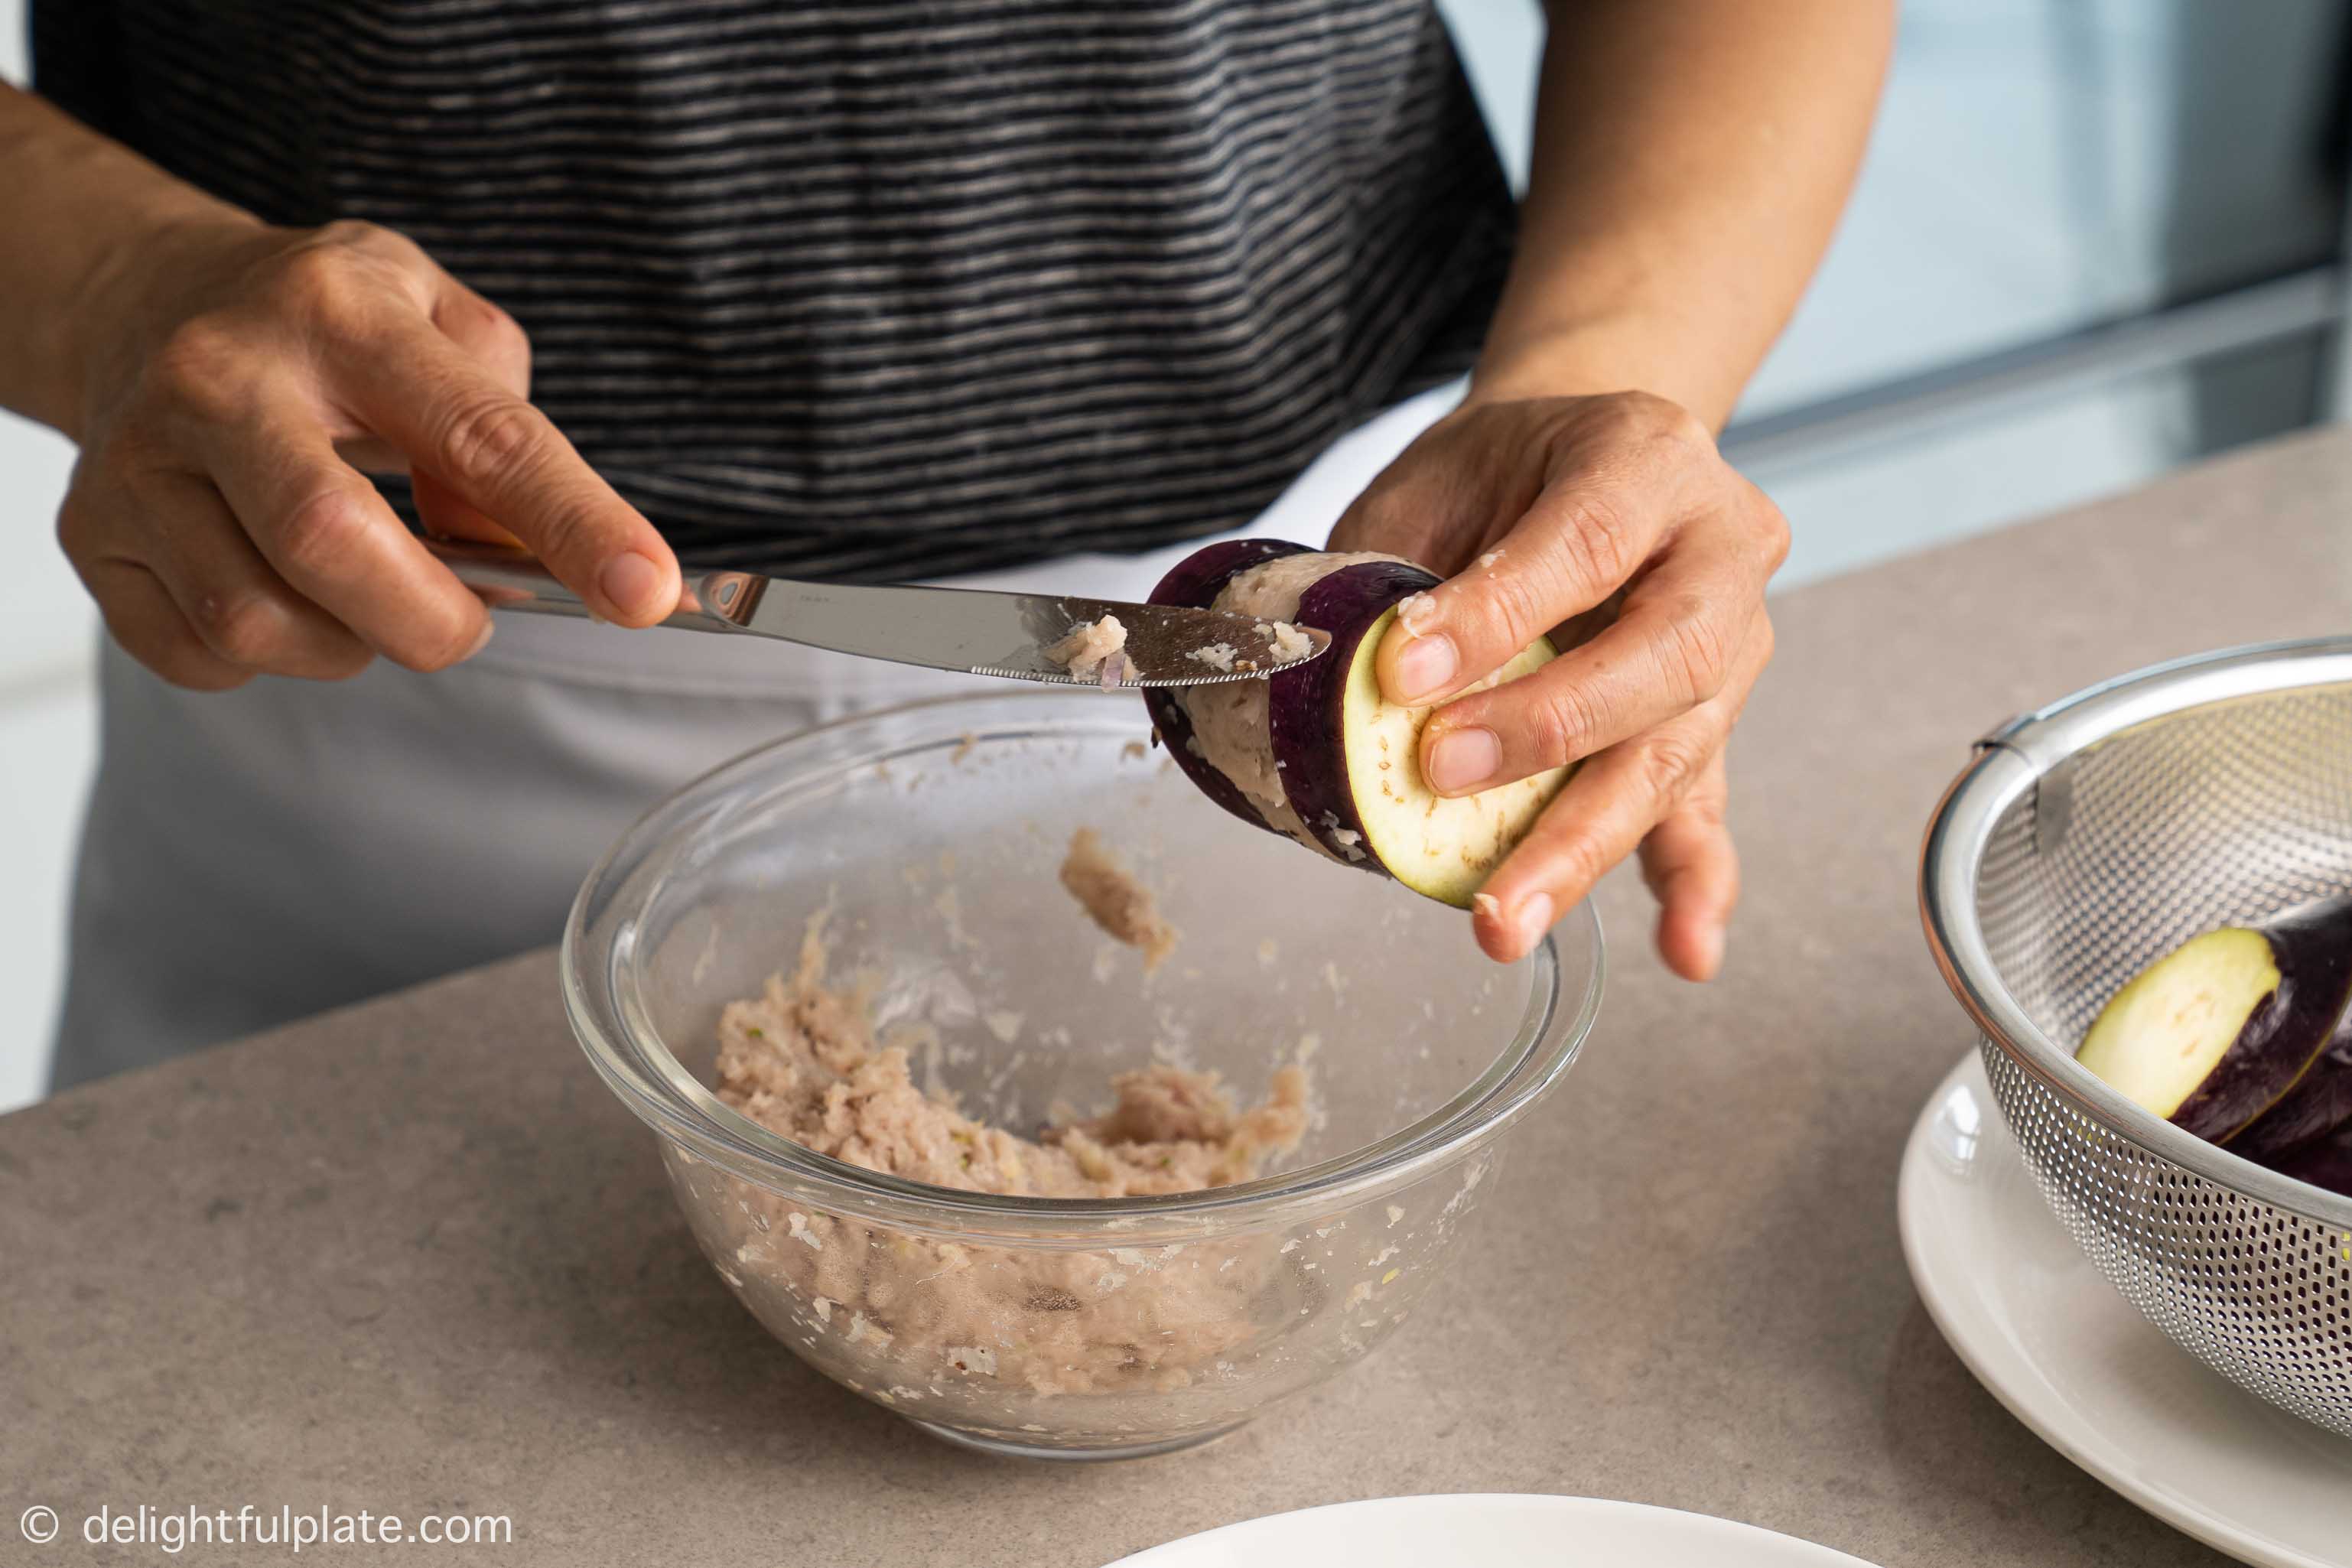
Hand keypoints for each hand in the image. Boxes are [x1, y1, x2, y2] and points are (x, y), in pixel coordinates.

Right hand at [57, 217, 678, 689]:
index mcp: (340, 315)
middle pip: (331, 542)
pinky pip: (196, 656)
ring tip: (367, 596)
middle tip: (464, 618)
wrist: (146, 295)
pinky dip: (265, 661)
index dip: (574, 521)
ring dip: (346, 643)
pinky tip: (286, 599)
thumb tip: (526, 553)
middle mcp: (221, 378)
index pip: (479, 434)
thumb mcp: (439, 321)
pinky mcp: (91, 534)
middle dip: (431, 619)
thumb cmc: (324, 323)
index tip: (646, 590)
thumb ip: (508, 428)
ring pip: (255, 620)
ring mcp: (140, 459)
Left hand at [1328, 390, 1786, 977]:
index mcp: (1650, 458)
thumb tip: (1341, 682)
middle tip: (1441, 777)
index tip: (1405, 670)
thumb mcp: (1436, 478)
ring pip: (1677, 751)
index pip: (1587, 541)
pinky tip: (1684, 951)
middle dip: (1549, 731)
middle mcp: (1719, 549)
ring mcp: (1735, 642)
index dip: (1499, 612)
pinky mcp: (1713, 721)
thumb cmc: (1501, 471)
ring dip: (1585, 844)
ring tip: (1507, 920)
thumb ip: (1398, 567)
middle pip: (1665, 656)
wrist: (1581, 455)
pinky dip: (1692, 885)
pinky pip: (1708, 808)